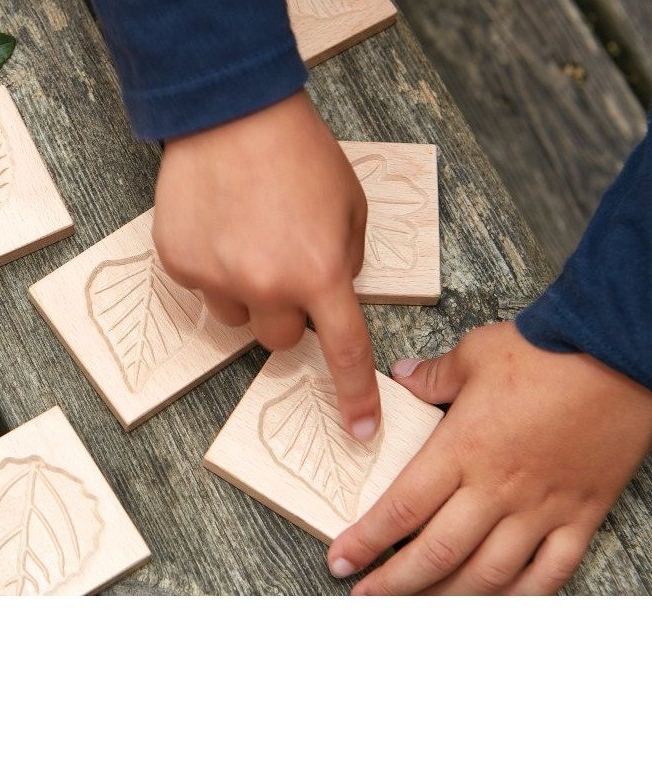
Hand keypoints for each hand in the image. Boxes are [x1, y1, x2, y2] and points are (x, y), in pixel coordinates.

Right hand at [153, 91, 380, 437]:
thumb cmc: (299, 152)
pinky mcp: (178, 262)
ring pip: (234, 315)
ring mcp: (215, 276)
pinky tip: (216, 222)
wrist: (231, 111)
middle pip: (278, 340)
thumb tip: (328, 295)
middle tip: (282, 266)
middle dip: (285, 313)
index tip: (359, 431)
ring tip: (244, 234)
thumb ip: (345, 259)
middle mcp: (266, 284)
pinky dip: (210, 264)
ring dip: (244, 290)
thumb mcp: (350, 204)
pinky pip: (199, 286)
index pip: (342, 350)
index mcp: (319, 271)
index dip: (353, 395)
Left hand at [328, 321, 651, 593]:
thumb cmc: (547, 352)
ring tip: (417, 607)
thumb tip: (404, 376)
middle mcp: (497, 488)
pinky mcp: (581, 514)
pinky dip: (521, 595)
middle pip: (437, 552)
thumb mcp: (476, 354)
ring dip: (448, 597)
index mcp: (462, 449)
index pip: (402, 508)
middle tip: (364, 595)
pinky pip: (550, 571)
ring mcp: (542, 507)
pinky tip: (496, 602)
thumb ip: (434, 375)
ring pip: (488, 573)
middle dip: (394, 582)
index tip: (340, 559)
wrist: (619, 354)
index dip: (367, 541)